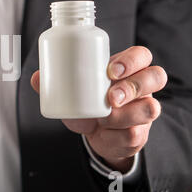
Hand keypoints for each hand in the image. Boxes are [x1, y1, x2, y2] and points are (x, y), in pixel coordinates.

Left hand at [31, 46, 166, 171]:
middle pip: (155, 76)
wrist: (96, 136)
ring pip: (150, 108)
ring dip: (124, 114)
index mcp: (126, 70)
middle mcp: (141, 87)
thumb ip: (54, 83)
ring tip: (104, 117)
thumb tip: (36, 77)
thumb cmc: (88, 105)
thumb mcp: (72, 92)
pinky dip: (115, 135)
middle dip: (133, 86)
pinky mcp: (140, 133)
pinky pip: (135, 134)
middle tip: (110, 97)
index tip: (110, 70)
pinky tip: (103, 132)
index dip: (131, 60)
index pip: (141, 55)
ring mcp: (144, 109)